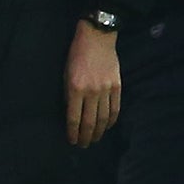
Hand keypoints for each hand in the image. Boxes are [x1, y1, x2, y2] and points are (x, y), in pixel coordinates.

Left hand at [65, 21, 120, 147]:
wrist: (97, 39)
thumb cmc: (76, 56)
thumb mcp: (65, 75)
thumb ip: (68, 95)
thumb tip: (71, 114)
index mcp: (75, 89)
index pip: (74, 118)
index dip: (73, 132)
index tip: (72, 141)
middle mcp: (91, 92)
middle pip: (89, 122)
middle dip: (86, 136)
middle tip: (83, 145)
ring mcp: (106, 89)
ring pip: (103, 118)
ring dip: (98, 132)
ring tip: (94, 139)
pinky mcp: (117, 86)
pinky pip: (115, 108)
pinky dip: (111, 120)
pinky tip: (106, 127)